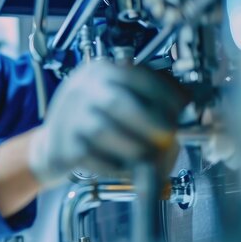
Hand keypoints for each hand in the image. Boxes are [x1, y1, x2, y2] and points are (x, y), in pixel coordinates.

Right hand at [28, 60, 188, 187]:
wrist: (52, 145)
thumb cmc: (92, 120)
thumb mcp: (114, 96)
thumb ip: (148, 97)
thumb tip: (188, 104)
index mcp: (99, 72)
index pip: (134, 74)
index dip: (163, 91)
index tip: (182, 106)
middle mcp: (81, 90)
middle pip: (116, 101)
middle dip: (149, 119)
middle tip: (169, 133)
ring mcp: (70, 118)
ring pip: (103, 130)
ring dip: (133, 146)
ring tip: (149, 156)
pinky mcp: (65, 146)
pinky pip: (92, 157)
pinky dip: (115, 166)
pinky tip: (126, 169)